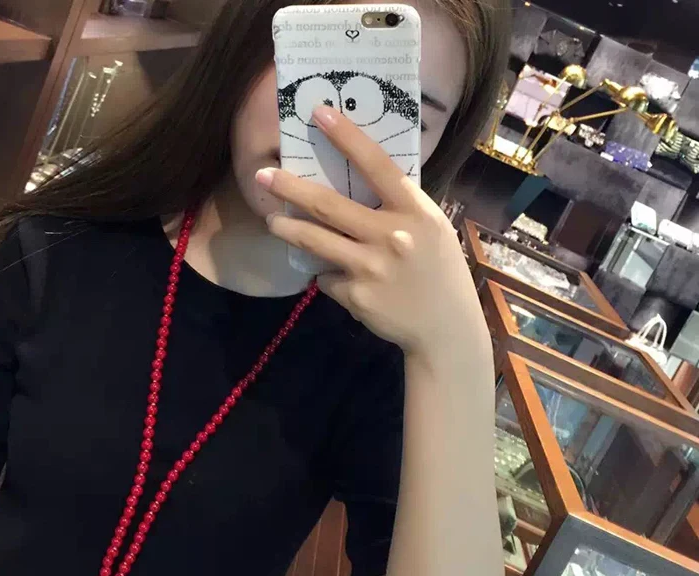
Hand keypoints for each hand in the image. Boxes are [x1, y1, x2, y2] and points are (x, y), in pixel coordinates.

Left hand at [255, 104, 489, 370]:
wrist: (446, 328)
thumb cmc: (439, 272)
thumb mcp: (432, 230)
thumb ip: (399, 207)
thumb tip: (357, 183)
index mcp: (415, 211)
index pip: (377, 165)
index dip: (347, 137)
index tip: (319, 113)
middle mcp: (392, 235)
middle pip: (328, 205)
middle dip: (289, 188)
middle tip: (263, 177)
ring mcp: (371, 268)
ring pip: (314, 240)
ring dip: (287, 229)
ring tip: (274, 222)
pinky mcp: (356, 296)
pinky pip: (326, 277)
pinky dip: (327, 275)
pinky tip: (340, 279)